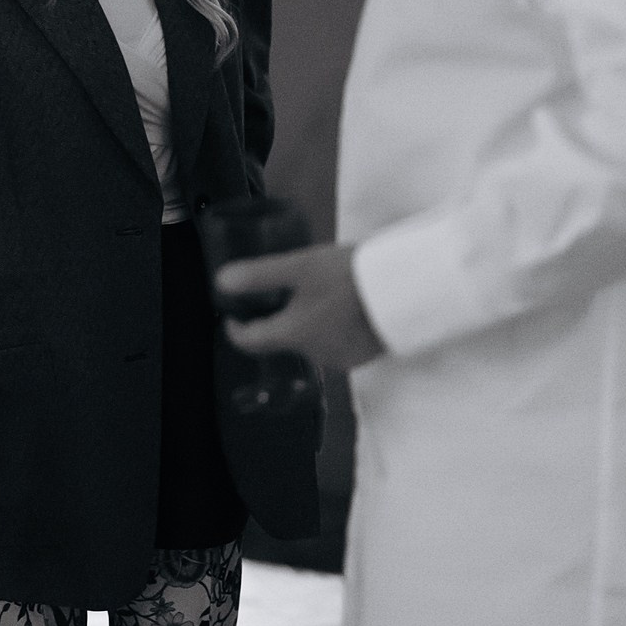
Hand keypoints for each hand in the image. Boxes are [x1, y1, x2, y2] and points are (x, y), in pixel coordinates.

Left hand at [216, 243, 385, 371]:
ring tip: (317, 292)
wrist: (405, 287)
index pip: (250, 342)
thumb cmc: (350, 275)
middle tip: (285, 289)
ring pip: (311, 340)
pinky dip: (332, 327)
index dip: (235, 329)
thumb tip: (221, 282)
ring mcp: (342, 358)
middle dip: (279, 317)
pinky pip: (336, 342)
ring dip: (307, 322)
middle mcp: (314, 355)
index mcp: (293, 336)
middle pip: (283, 339)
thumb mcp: (300, 267)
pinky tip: (342, 304)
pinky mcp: (364, 355)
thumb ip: (260, 276)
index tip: (231, 317)